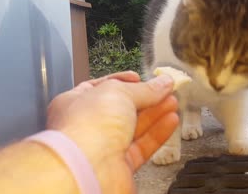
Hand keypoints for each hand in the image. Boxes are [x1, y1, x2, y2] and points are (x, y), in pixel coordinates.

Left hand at [46, 71, 178, 193]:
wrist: (88, 169)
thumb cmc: (85, 128)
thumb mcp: (118, 93)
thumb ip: (144, 89)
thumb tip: (162, 83)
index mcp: (75, 102)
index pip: (102, 87)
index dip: (123, 80)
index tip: (141, 78)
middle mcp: (87, 125)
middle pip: (121, 108)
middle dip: (144, 98)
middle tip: (164, 90)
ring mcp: (103, 147)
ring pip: (133, 128)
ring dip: (154, 114)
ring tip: (172, 102)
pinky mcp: (119, 166)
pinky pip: (141, 147)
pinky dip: (157, 134)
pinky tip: (170, 121)